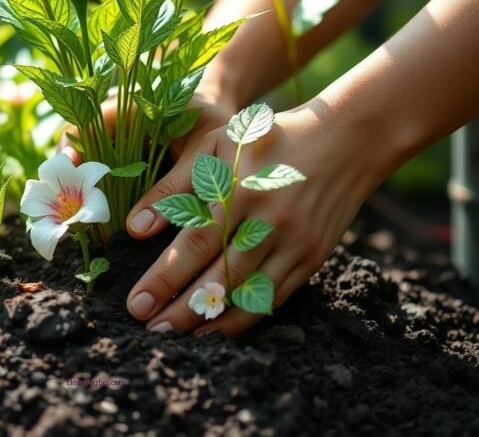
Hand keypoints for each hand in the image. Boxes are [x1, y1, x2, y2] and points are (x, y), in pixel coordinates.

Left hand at [125, 99, 374, 335]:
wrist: (343, 141)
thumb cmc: (266, 139)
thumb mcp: (216, 144)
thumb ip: (174, 185)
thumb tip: (135, 228)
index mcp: (240, 190)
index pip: (193, 245)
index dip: (163, 279)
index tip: (136, 304)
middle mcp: (268, 223)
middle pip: (219, 280)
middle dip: (181, 311)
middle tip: (149, 329)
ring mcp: (294, 244)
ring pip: (248, 297)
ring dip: (211, 323)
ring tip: (177, 338)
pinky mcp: (312, 258)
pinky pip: (275, 298)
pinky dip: (246, 318)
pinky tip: (218, 328)